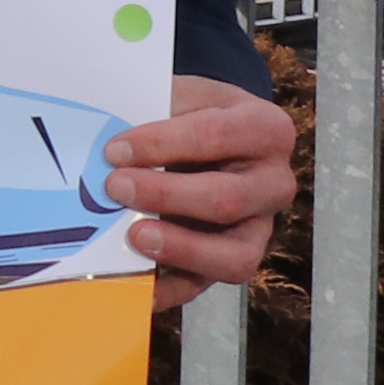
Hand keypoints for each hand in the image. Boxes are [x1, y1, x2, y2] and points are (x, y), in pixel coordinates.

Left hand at [112, 74, 295, 311]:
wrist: (212, 136)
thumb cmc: (193, 113)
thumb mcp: (183, 95)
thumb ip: (156, 114)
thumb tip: (110, 147)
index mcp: (266, 129)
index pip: (216, 135)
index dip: (163, 144)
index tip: (114, 150)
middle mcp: (274, 183)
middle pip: (227, 199)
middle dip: (166, 196)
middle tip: (115, 187)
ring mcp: (259, 228)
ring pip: (235, 256)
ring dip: (182, 250)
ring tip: (135, 238)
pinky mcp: (233, 261)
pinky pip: (207, 286)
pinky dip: (170, 289)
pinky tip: (137, 283)